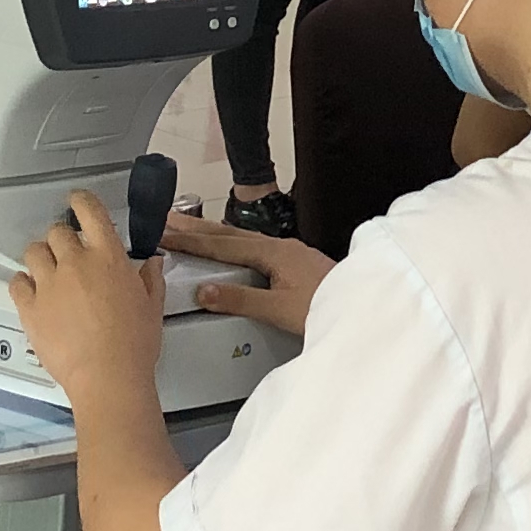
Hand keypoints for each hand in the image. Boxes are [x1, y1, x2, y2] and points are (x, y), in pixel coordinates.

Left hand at [8, 191, 168, 409]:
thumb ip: (151, 279)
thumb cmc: (133, 345)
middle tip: (68, 254)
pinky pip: (16, 282)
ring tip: (48, 273)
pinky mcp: (30, 307)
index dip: (81, 201)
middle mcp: (75, 264)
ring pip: (34, 252)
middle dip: (62, 240)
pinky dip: (22, 283)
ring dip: (41, 258)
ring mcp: (50, 284)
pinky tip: (31, 292)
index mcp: (108, 257)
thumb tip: (153, 264)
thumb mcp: (152, 307)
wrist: (108, 376)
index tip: (78, 201)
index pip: (89, 211)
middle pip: (57, 232)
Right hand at [162, 215, 330, 335]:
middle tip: (166, 221)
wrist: (365, 309)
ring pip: (242, 239)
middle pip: (230, 234)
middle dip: (196, 228)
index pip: (223, 245)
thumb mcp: (279, 310)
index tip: (164, 234)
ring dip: (213, 235)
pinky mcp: (296, 263)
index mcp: (275, 252)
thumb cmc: (328, 308)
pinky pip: (255, 247)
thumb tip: (204, 292)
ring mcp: (290, 253)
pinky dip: (233, 245)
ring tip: (189, 230)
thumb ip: (241, 300)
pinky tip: (230, 250)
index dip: (191, 241)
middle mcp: (282, 246)